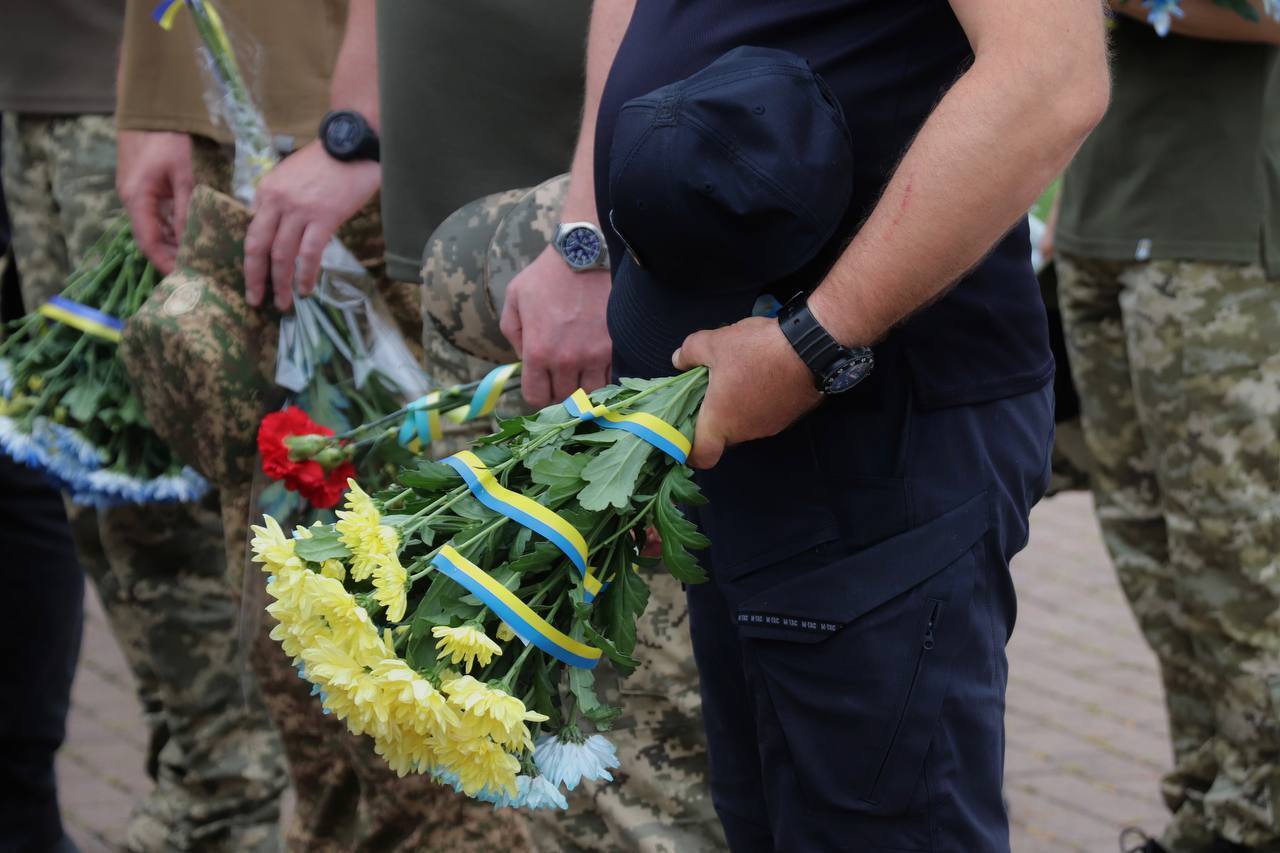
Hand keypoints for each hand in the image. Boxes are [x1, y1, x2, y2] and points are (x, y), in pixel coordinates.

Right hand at [116, 131, 193, 274]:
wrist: (149, 109)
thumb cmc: (167, 138)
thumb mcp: (183, 174)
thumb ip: (187, 208)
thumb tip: (192, 241)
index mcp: (137, 199)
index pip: (149, 243)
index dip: (165, 264)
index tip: (184, 280)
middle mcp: (131, 200)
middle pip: (150, 239)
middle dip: (171, 257)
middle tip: (198, 273)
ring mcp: (134, 194)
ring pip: (153, 228)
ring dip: (172, 243)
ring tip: (198, 258)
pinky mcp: (142, 187)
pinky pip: (155, 215)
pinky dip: (171, 227)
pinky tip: (191, 234)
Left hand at [242, 140, 379, 311]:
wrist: (352, 145)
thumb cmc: (325, 162)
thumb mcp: (290, 177)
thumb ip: (279, 202)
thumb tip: (278, 231)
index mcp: (266, 191)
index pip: (251, 230)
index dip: (250, 257)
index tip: (253, 275)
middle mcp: (276, 202)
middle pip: (257, 247)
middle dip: (254, 277)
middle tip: (254, 299)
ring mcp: (299, 211)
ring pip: (282, 255)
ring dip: (281, 283)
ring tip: (283, 302)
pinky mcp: (323, 218)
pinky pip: (309, 254)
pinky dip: (306, 275)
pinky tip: (306, 289)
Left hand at [499, 246, 612, 406]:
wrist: (584, 256)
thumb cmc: (546, 276)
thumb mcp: (513, 300)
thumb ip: (512, 334)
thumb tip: (523, 357)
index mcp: (538, 352)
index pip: (537, 397)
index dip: (537, 394)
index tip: (541, 385)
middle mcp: (567, 359)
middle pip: (564, 399)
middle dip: (560, 392)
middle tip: (561, 377)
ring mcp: (594, 355)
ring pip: (590, 394)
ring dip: (584, 388)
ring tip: (581, 373)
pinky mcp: (614, 347)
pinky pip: (611, 377)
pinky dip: (604, 375)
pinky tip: (597, 362)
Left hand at [672, 316, 820, 468]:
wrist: (810, 347)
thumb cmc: (756, 350)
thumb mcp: (714, 343)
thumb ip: (689, 352)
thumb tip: (678, 360)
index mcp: (721, 421)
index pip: (702, 456)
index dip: (689, 451)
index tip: (684, 435)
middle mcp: (745, 431)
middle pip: (722, 437)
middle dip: (712, 420)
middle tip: (707, 393)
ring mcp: (770, 426)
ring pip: (744, 425)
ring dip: (736, 408)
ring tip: (736, 377)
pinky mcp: (789, 416)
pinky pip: (764, 415)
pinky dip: (757, 403)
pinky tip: (759, 376)